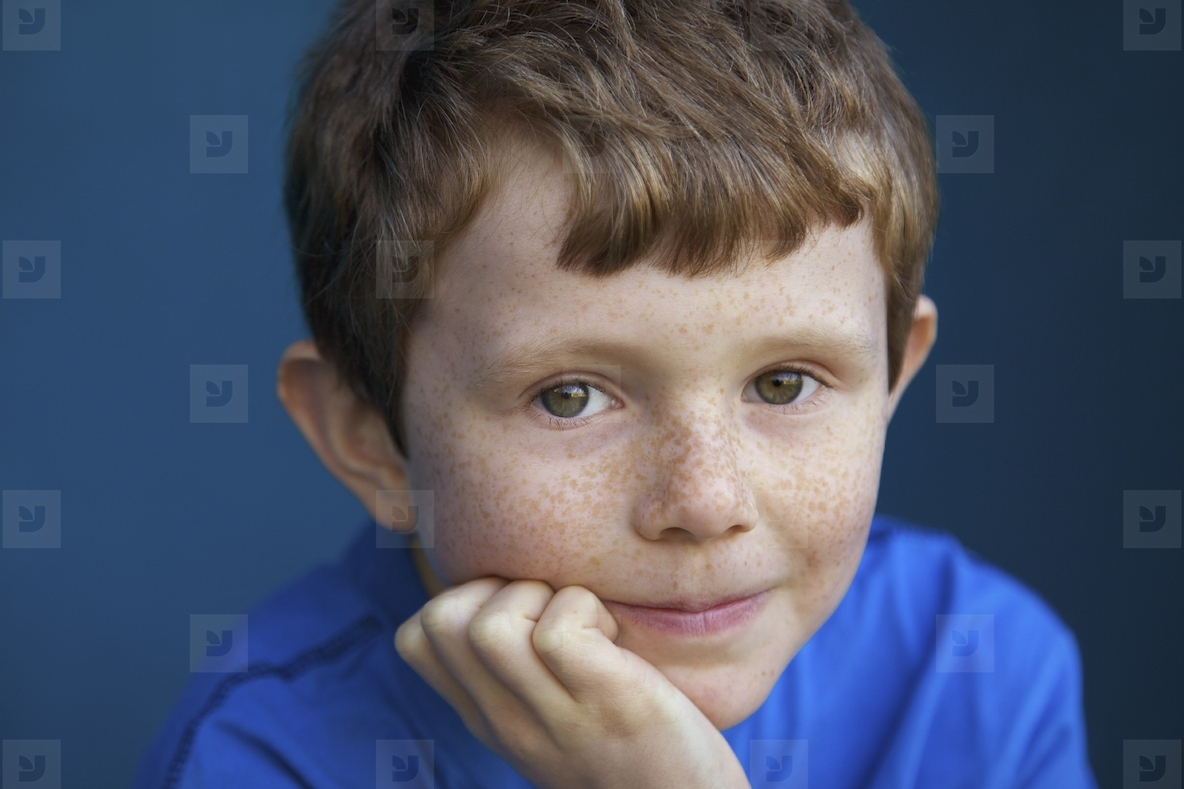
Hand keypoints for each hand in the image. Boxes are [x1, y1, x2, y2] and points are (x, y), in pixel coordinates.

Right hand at [395, 578, 750, 788]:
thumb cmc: (633, 749)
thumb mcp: (552, 716)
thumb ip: (519, 671)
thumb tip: (507, 585)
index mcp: (488, 718)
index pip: (416, 636)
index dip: (460, 596)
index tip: (518, 609)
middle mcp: (506, 721)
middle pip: (440, 617)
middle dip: (494, 585)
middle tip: (550, 610)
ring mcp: (554, 716)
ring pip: (489, 623)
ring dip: (541, 596)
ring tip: (585, 624)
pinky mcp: (608, 701)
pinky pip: (559, 629)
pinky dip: (585, 608)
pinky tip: (613, 638)